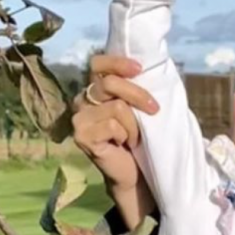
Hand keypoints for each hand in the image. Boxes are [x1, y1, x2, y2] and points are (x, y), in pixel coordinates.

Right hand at [71, 54, 161, 190]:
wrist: (135, 172)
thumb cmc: (140, 136)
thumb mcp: (138, 106)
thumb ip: (132, 86)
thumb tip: (143, 67)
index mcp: (94, 88)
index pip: (97, 63)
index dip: (117, 62)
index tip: (139, 68)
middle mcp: (81, 100)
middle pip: (110, 83)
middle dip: (138, 95)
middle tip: (155, 109)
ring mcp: (79, 118)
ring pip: (117, 107)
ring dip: (134, 124)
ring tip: (133, 136)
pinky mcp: (81, 136)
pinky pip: (113, 125)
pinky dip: (127, 135)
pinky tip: (124, 144)